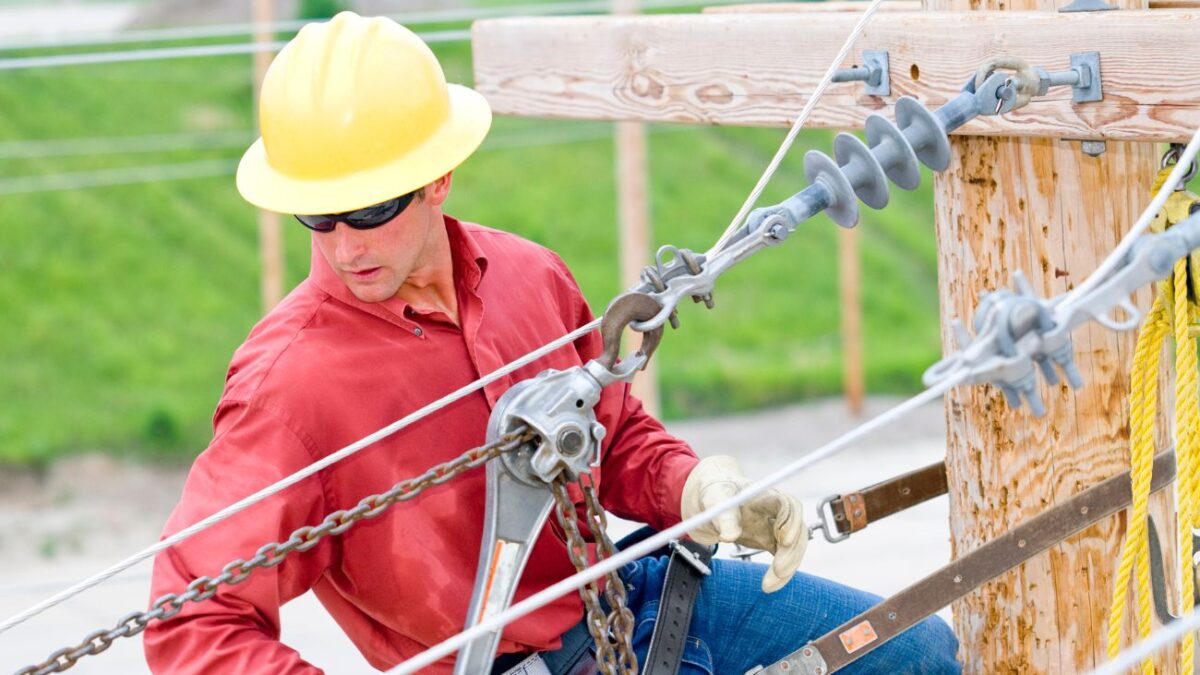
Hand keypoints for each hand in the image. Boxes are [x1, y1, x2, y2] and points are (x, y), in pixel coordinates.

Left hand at [680, 455, 807, 592]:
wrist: (714, 502)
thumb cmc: (716, 495)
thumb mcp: (715, 501)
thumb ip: (724, 518)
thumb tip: (729, 537)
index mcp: (765, 496)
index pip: (788, 504)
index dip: (790, 521)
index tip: (783, 540)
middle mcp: (777, 510)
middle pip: (796, 528)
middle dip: (791, 551)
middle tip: (778, 570)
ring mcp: (777, 526)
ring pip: (795, 546)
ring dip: (788, 567)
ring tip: (768, 585)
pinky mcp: (773, 541)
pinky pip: (785, 557)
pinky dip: (781, 574)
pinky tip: (770, 585)